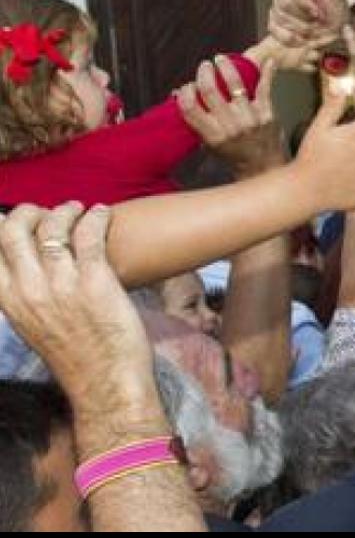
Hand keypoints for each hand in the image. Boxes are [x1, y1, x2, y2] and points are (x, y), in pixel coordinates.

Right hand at [0, 204, 152, 405]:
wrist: (106, 383)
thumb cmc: (76, 357)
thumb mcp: (33, 325)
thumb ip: (25, 296)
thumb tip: (27, 269)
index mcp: (10, 300)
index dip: (1, 226)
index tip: (16, 220)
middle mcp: (29, 289)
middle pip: (14, 229)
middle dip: (29, 211)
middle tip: (48, 211)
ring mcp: (62, 283)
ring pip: (52, 225)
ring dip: (66, 210)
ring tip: (79, 209)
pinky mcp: (96, 280)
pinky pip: (89, 233)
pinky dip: (95, 217)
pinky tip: (101, 213)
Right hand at [177, 56, 284, 177]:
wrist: (263, 167)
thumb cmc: (233, 154)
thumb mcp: (209, 143)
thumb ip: (196, 120)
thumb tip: (179, 94)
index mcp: (212, 135)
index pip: (190, 107)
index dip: (186, 92)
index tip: (187, 86)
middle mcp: (230, 126)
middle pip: (210, 91)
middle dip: (204, 73)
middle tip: (204, 66)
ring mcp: (249, 118)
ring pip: (235, 85)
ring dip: (226, 67)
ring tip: (220, 59)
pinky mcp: (267, 113)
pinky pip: (265, 88)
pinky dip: (267, 73)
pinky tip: (268, 61)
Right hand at [267, 0, 345, 49]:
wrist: (338, 30)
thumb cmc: (337, 8)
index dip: (304, 2)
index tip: (318, 13)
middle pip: (284, 2)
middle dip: (304, 17)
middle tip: (319, 23)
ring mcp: (278, 4)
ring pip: (279, 16)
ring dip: (300, 28)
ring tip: (315, 30)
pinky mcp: (274, 20)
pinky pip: (274, 29)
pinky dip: (290, 37)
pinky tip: (303, 39)